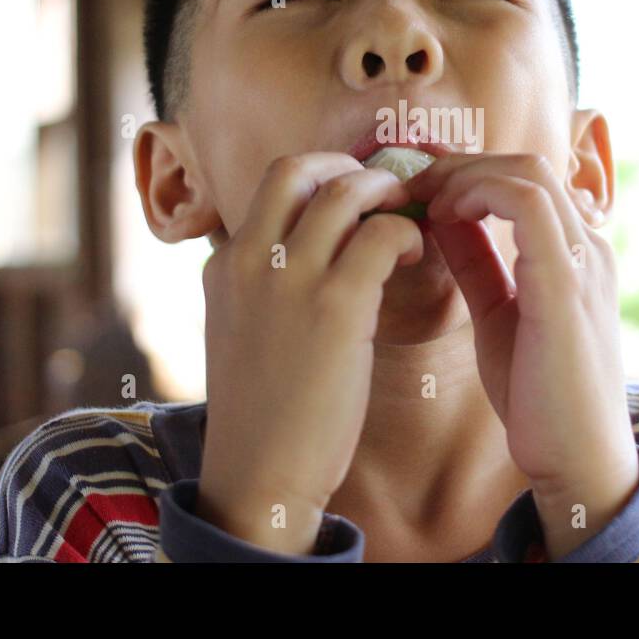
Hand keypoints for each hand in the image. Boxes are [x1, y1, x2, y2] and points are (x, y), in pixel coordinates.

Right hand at [196, 152, 423, 554]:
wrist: (259, 472)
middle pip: (299, 168)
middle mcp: (250, 258)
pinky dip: (406, 232)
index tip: (350, 190)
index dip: (320, 175)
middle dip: (347, 166)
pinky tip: (414, 253)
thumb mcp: (236, 327)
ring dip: (386, 193)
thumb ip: (257, 282)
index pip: (271, 184)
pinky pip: (382, 236)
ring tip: (406, 217)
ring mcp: (291, 278)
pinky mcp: (336, 307)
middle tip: (381, 190)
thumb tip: (297, 248)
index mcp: (223, 262)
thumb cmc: (260, 408)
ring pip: (346, 192)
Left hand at [407, 152, 638, 557]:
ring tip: (425, 199)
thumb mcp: (498, 312)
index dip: (468, 170)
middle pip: (526, 162)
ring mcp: (582, 260)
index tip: (418, 191)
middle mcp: (587, 245)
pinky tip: (445, 216)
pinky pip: (529, 206)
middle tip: (411, 187)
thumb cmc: (539, 394)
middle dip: (461, 165)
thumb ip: (478, 262)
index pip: (525, 177)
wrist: (576, 458)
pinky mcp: (567, 284)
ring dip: (466, 174)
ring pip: (528, 171)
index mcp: (575, 251)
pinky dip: (481, 195)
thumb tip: (443, 217)